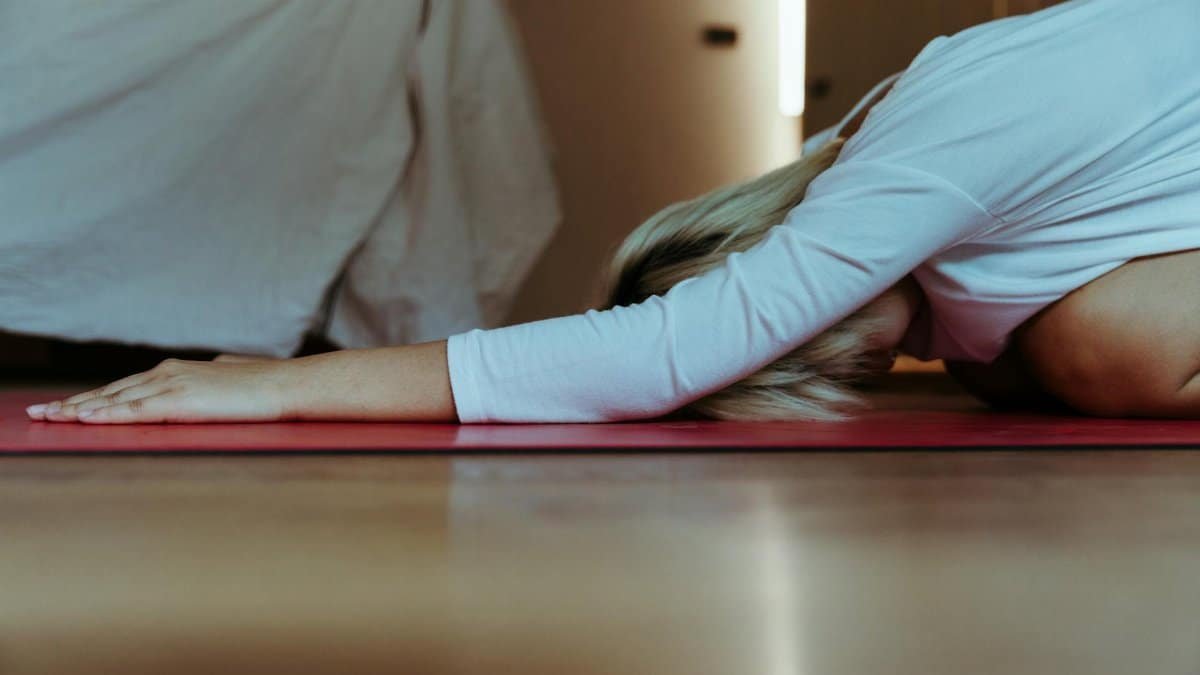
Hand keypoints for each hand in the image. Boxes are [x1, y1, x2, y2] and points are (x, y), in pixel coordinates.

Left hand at [26, 358, 293, 423]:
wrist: (283, 385)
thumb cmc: (263, 384)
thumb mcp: (227, 379)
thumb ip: (207, 381)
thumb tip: (206, 380)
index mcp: (176, 370)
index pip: (125, 387)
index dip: (93, 397)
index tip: (67, 407)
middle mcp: (167, 374)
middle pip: (110, 391)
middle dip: (73, 403)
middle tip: (41, 413)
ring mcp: (171, 386)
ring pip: (114, 399)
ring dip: (78, 410)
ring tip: (49, 418)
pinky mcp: (179, 402)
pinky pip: (134, 410)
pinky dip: (106, 414)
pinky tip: (84, 419)